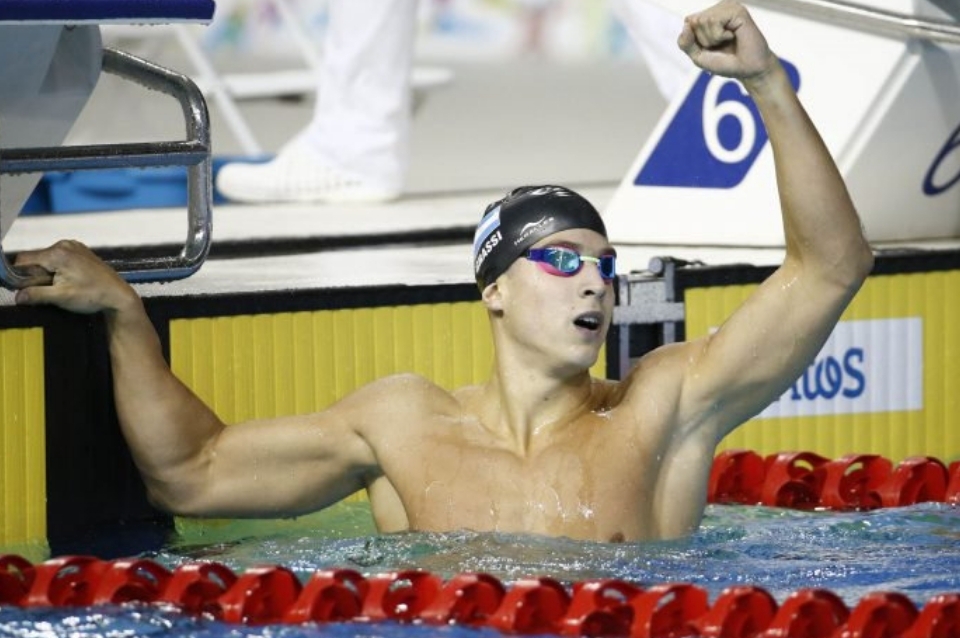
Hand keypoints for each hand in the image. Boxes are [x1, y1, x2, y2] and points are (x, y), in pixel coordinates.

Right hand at [13, 240, 137, 314]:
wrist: (118, 295)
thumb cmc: (93, 295)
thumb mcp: (61, 297)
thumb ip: (36, 295)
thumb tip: (17, 296)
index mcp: (57, 253)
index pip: (23, 261)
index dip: (22, 276)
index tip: (31, 288)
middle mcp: (64, 244)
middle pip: (35, 260)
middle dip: (37, 276)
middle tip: (53, 290)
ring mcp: (73, 246)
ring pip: (46, 260)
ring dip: (48, 274)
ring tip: (65, 286)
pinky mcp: (80, 251)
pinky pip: (58, 259)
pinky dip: (58, 270)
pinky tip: (71, 281)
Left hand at [678, 1, 777, 82]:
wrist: (748, 70)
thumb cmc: (726, 62)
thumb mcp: (698, 56)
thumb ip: (685, 43)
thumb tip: (686, 24)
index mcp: (709, 16)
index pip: (688, 22)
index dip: (695, 40)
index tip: (712, 47)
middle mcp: (718, 8)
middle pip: (693, 21)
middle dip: (704, 40)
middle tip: (722, 45)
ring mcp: (728, 7)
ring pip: (703, 20)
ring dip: (713, 38)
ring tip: (728, 40)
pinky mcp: (736, 10)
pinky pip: (714, 21)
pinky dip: (719, 35)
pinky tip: (733, 36)